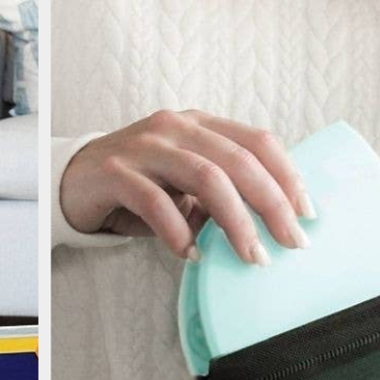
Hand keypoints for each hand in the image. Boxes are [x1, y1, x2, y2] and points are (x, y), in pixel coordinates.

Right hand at [59, 109, 314, 263]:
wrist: (72, 181)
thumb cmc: (136, 185)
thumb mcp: (183, 184)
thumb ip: (219, 196)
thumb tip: (264, 226)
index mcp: (200, 125)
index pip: (258, 141)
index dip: (288, 176)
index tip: (307, 214)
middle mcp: (176, 128)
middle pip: (239, 160)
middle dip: (272, 204)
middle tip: (291, 242)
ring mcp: (145, 147)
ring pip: (205, 177)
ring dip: (234, 221)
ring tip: (250, 254)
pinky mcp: (116, 172)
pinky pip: (156, 202)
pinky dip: (179, 231)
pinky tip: (191, 253)